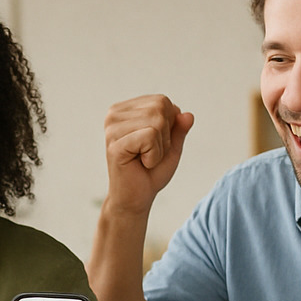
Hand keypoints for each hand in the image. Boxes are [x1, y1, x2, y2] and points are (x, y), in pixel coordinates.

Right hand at [103, 95, 194, 216]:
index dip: (169, 125)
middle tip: (150, 154)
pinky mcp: (115, 145)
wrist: (135, 199)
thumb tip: (188, 115)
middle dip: (165, 136)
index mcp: (125, 110)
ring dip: (159, 147)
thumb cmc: (150, 173)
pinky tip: (141, 164)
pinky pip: (150, 136)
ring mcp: (112, 129)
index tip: (153, 145)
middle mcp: (114, 115)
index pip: (162, 101)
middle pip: (161, 107)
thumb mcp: (171, 147)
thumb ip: (178, 128)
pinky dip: (154, 155)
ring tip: (145, 159)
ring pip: (157, 121)